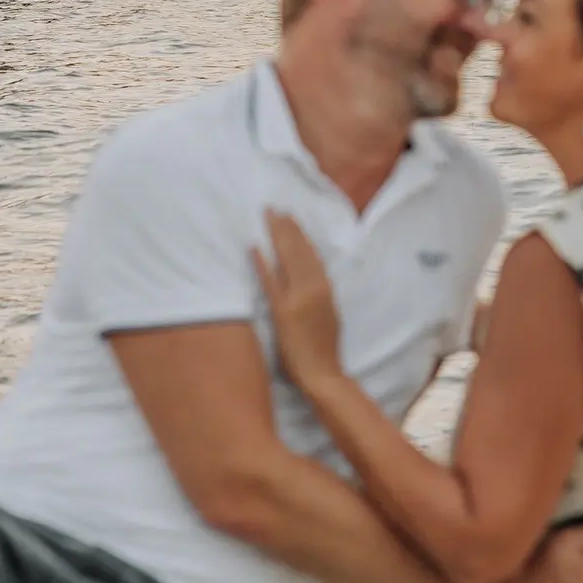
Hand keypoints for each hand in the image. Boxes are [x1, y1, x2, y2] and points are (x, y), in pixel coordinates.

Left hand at [252, 210, 343, 388]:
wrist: (322, 375)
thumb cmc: (324, 349)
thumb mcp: (329, 314)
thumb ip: (318, 294)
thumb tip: (308, 277)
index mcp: (325, 289)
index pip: (311, 253)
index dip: (300, 233)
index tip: (290, 216)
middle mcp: (314, 289)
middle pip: (299, 250)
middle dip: (287, 227)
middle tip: (275, 207)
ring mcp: (298, 299)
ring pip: (287, 259)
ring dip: (277, 235)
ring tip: (268, 217)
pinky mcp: (283, 312)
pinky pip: (270, 282)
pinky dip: (261, 263)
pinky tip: (252, 247)